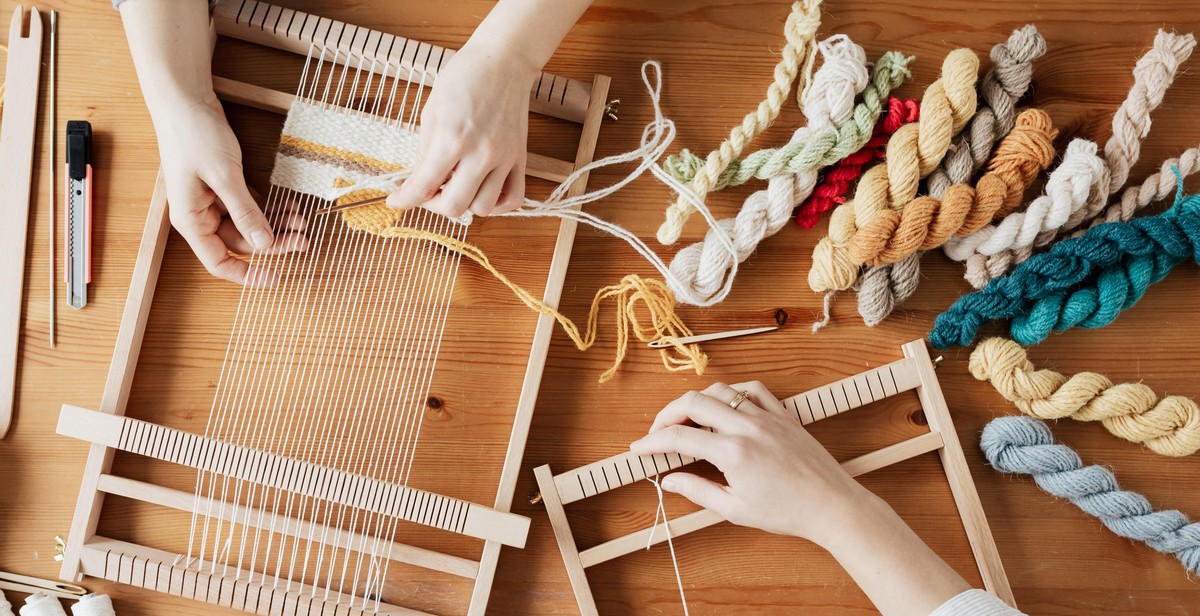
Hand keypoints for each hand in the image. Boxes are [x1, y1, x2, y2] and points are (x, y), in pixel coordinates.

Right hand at [156, 98, 306, 284]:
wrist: (185, 100)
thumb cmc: (194, 135)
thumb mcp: (224, 176)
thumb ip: (245, 212)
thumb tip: (264, 245)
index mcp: (191, 219)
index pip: (218, 261)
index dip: (247, 274)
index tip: (275, 277)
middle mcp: (200, 214)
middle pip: (241, 242)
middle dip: (273, 242)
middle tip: (302, 239)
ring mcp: (212, 200)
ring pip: (249, 225)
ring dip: (275, 224)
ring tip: (301, 219)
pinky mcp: (224, 186)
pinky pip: (250, 206)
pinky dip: (269, 207)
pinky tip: (289, 205)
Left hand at [386, 40, 532, 217]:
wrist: (503, 60)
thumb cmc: (464, 78)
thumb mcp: (432, 112)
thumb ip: (426, 152)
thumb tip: (419, 181)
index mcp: (452, 139)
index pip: (423, 187)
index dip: (404, 200)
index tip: (395, 201)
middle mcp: (481, 153)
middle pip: (455, 207)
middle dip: (434, 206)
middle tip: (427, 193)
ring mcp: (504, 158)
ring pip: (484, 208)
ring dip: (466, 204)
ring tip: (456, 187)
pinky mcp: (520, 158)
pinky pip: (514, 199)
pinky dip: (498, 205)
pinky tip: (483, 192)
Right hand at [632, 382, 975, 615]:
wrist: (832, 506)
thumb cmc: (787, 512)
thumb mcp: (735, 509)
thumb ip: (697, 490)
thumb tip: (669, 480)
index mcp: (733, 452)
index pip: (679, 437)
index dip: (653, 441)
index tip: (640, 448)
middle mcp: (747, 427)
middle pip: (693, 403)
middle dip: (667, 414)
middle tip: (657, 431)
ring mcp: (767, 416)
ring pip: (721, 390)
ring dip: (697, 400)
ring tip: (688, 419)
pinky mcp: (784, 414)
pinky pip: (752, 390)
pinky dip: (732, 392)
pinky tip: (725, 404)